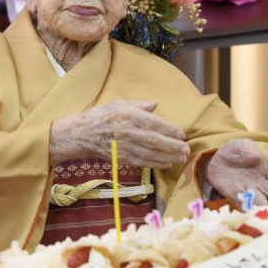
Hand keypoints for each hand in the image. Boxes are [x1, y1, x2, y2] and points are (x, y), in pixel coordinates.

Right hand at [50, 100, 189, 167]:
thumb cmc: (101, 116)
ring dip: (167, 157)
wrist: (81, 134)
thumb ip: (139, 105)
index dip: (169, 130)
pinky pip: (141, 162)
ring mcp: (123, 146)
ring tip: (181, 158)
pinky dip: (155, 164)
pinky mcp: (120, 158)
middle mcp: (126, 131)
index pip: (153, 123)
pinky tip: (166, 163)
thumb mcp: (119, 104)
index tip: (182, 134)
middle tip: (186, 149)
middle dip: (172, 146)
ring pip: (150, 153)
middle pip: (154, 140)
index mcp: (127, 115)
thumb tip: (156, 104)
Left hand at [205, 138, 267, 205]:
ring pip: (261, 202)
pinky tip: (250, 214)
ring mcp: (249, 190)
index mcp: (267, 167)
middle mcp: (261, 182)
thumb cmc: (235, 151)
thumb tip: (256, 156)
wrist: (216, 159)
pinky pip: (244, 204)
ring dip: (264, 208)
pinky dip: (248, 208)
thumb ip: (248, 149)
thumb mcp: (241, 145)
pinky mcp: (236, 196)